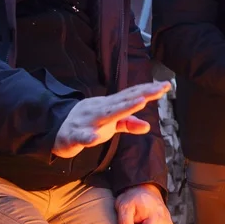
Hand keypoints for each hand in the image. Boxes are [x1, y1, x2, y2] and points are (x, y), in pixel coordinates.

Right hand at [52, 81, 169, 158]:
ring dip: (123, 108)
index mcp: (110, 106)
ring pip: (106, 114)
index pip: (132, 96)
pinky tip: (93, 138)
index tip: (166, 85)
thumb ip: (128, 124)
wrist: (58, 130)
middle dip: (143, 94)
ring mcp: (87, 120)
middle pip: (124, 100)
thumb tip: (148, 126)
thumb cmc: (88, 124)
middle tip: (161, 88)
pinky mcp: (74, 134)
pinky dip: (87, 136)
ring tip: (140, 102)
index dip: (149, 90)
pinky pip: (81, 136)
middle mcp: (101, 109)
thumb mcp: (111, 124)